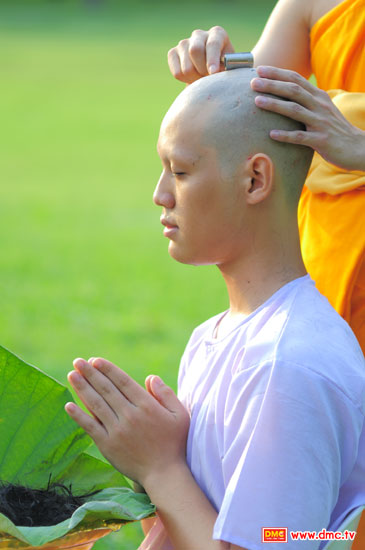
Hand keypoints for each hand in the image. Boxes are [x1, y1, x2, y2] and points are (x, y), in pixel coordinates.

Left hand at [65, 358, 189, 486]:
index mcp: (146, 406)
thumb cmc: (174, 443)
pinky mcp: (108, 445)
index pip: (122, 382)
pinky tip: (69, 405)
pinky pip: (90, 427)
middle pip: (106, 389)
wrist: (164, 474)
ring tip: (71, 375)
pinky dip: (79, 416)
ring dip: (82, 388)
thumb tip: (150, 377)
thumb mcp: (180, 415)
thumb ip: (166, 394)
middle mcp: (129, 415)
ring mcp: (117, 430)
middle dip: (90, 374)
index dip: (107, 370)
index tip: (95, 361)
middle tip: (78, 362)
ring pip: (96, 405)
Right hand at [168, 26, 233, 83]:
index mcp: (217, 34)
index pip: (212, 43)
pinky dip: (185, 80)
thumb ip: (226, 66)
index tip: (213, 72)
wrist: (210, 71)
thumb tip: (215, 71)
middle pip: (195, 50)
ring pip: (186, 67)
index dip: (212, 59)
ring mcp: (184, 43)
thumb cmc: (223, 68)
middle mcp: (199, 35)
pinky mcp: (172, 53)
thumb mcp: (229, 66)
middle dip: (202, 69)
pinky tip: (192, 77)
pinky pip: (177, 73)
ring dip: (195, 78)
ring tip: (202, 78)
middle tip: (208, 78)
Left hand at [250, 66, 364, 170]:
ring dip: (275, 105)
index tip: (259, 69)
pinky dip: (286, 135)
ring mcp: (320, 122)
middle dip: (272, 85)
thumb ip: (305, 101)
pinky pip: (300, 137)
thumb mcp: (321, 110)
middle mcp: (319, 106)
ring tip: (257, 102)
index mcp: (318, 96)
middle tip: (253, 82)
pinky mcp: (321, 140)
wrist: (357, 147)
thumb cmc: (334, 129)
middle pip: (293, 90)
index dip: (277, 73)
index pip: (296, 79)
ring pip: (295, 110)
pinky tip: (271, 134)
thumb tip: (282, 95)